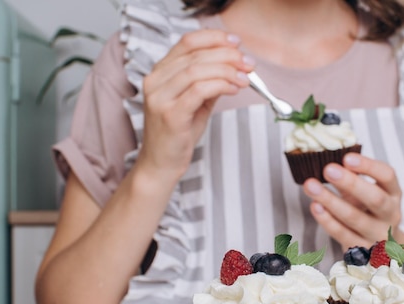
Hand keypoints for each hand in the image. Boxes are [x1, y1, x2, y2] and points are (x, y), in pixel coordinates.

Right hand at [137, 29, 253, 182]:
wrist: (161, 165)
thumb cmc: (178, 134)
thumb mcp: (196, 103)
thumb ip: (209, 82)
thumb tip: (234, 65)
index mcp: (160, 73)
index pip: (187, 42)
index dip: (214, 38)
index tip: (237, 43)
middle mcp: (156, 81)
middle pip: (195, 55)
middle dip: (227, 56)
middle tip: (248, 64)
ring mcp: (160, 98)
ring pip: (197, 71)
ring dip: (227, 71)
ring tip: (245, 78)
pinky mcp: (170, 115)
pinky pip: (199, 91)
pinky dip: (220, 86)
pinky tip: (234, 90)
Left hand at [303, 152, 403, 250]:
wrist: (382, 249)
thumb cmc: (368, 211)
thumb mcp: (365, 192)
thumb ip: (352, 178)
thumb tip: (329, 161)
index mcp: (394, 193)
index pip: (387, 176)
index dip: (368, 166)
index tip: (347, 158)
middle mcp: (391, 215)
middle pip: (375, 199)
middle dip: (351, 183)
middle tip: (328, 169)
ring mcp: (378, 235)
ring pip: (355, 218)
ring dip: (331, 201)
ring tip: (311, 186)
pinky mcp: (363, 252)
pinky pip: (343, 235)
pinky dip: (327, 221)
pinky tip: (315, 206)